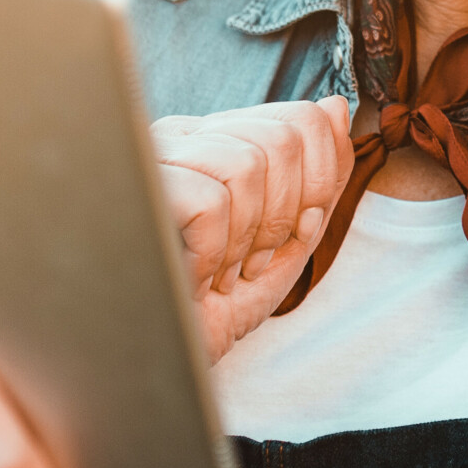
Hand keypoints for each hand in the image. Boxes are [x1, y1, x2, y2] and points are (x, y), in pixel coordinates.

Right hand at [152, 98, 353, 361]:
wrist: (147, 361)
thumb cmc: (206, 309)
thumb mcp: (282, 245)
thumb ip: (318, 181)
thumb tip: (338, 106)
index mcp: (220, 142)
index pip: (301, 117)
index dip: (323, 180)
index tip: (295, 235)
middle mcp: (184, 136)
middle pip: (282, 137)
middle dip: (285, 216)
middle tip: (249, 264)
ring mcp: (151, 156)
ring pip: (246, 165)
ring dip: (244, 240)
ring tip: (215, 274)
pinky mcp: (129, 187)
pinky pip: (208, 201)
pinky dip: (210, 254)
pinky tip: (187, 278)